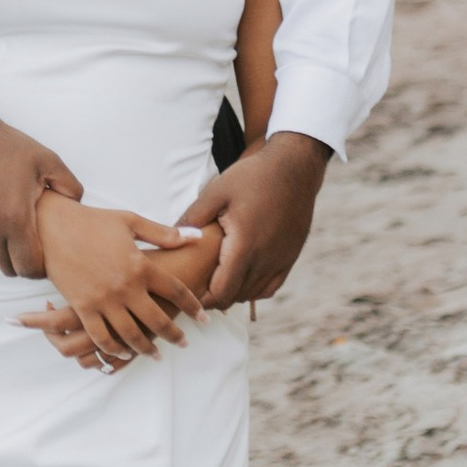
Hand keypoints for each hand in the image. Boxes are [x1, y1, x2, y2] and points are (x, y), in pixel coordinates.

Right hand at [0, 84, 80, 280]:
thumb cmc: (6, 145)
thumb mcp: (46, 160)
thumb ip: (69, 186)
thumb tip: (78, 206)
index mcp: (15, 217)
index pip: (28, 267)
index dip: (37, 268)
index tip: (40, 258)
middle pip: (7, 267)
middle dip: (18, 261)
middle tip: (26, 245)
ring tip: (8, 234)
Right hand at [23, 202, 217, 366]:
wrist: (53, 227)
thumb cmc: (94, 222)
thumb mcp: (131, 222)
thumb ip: (164, 233)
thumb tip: (195, 236)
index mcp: (141, 265)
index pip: (176, 291)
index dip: (194, 306)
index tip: (204, 318)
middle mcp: (125, 287)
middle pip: (157, 320)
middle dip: (174, 335)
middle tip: (184, 343)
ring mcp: (103, 300)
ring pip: (130, 335)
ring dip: (146, 349)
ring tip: (156, 355)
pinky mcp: (83, 307)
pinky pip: (101, 336)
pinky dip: (113, 349)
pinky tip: (123, 353)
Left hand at [180, 132, 329, 308]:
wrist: (295, 168)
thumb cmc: (253, 176)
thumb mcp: (216, 192)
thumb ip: (193, 218)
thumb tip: (172, 240)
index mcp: (244, 246)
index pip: (221, 293)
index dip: (201, 298)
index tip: (187, 290)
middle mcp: (265, 260)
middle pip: (234, 298)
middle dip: (212, 297)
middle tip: (195, 284)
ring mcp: (280, 261)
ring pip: (251, 295)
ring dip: (232, 292)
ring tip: (214, 278)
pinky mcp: (290, 258)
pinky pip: (269, 287)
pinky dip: (252, 288)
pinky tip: (239, 275)